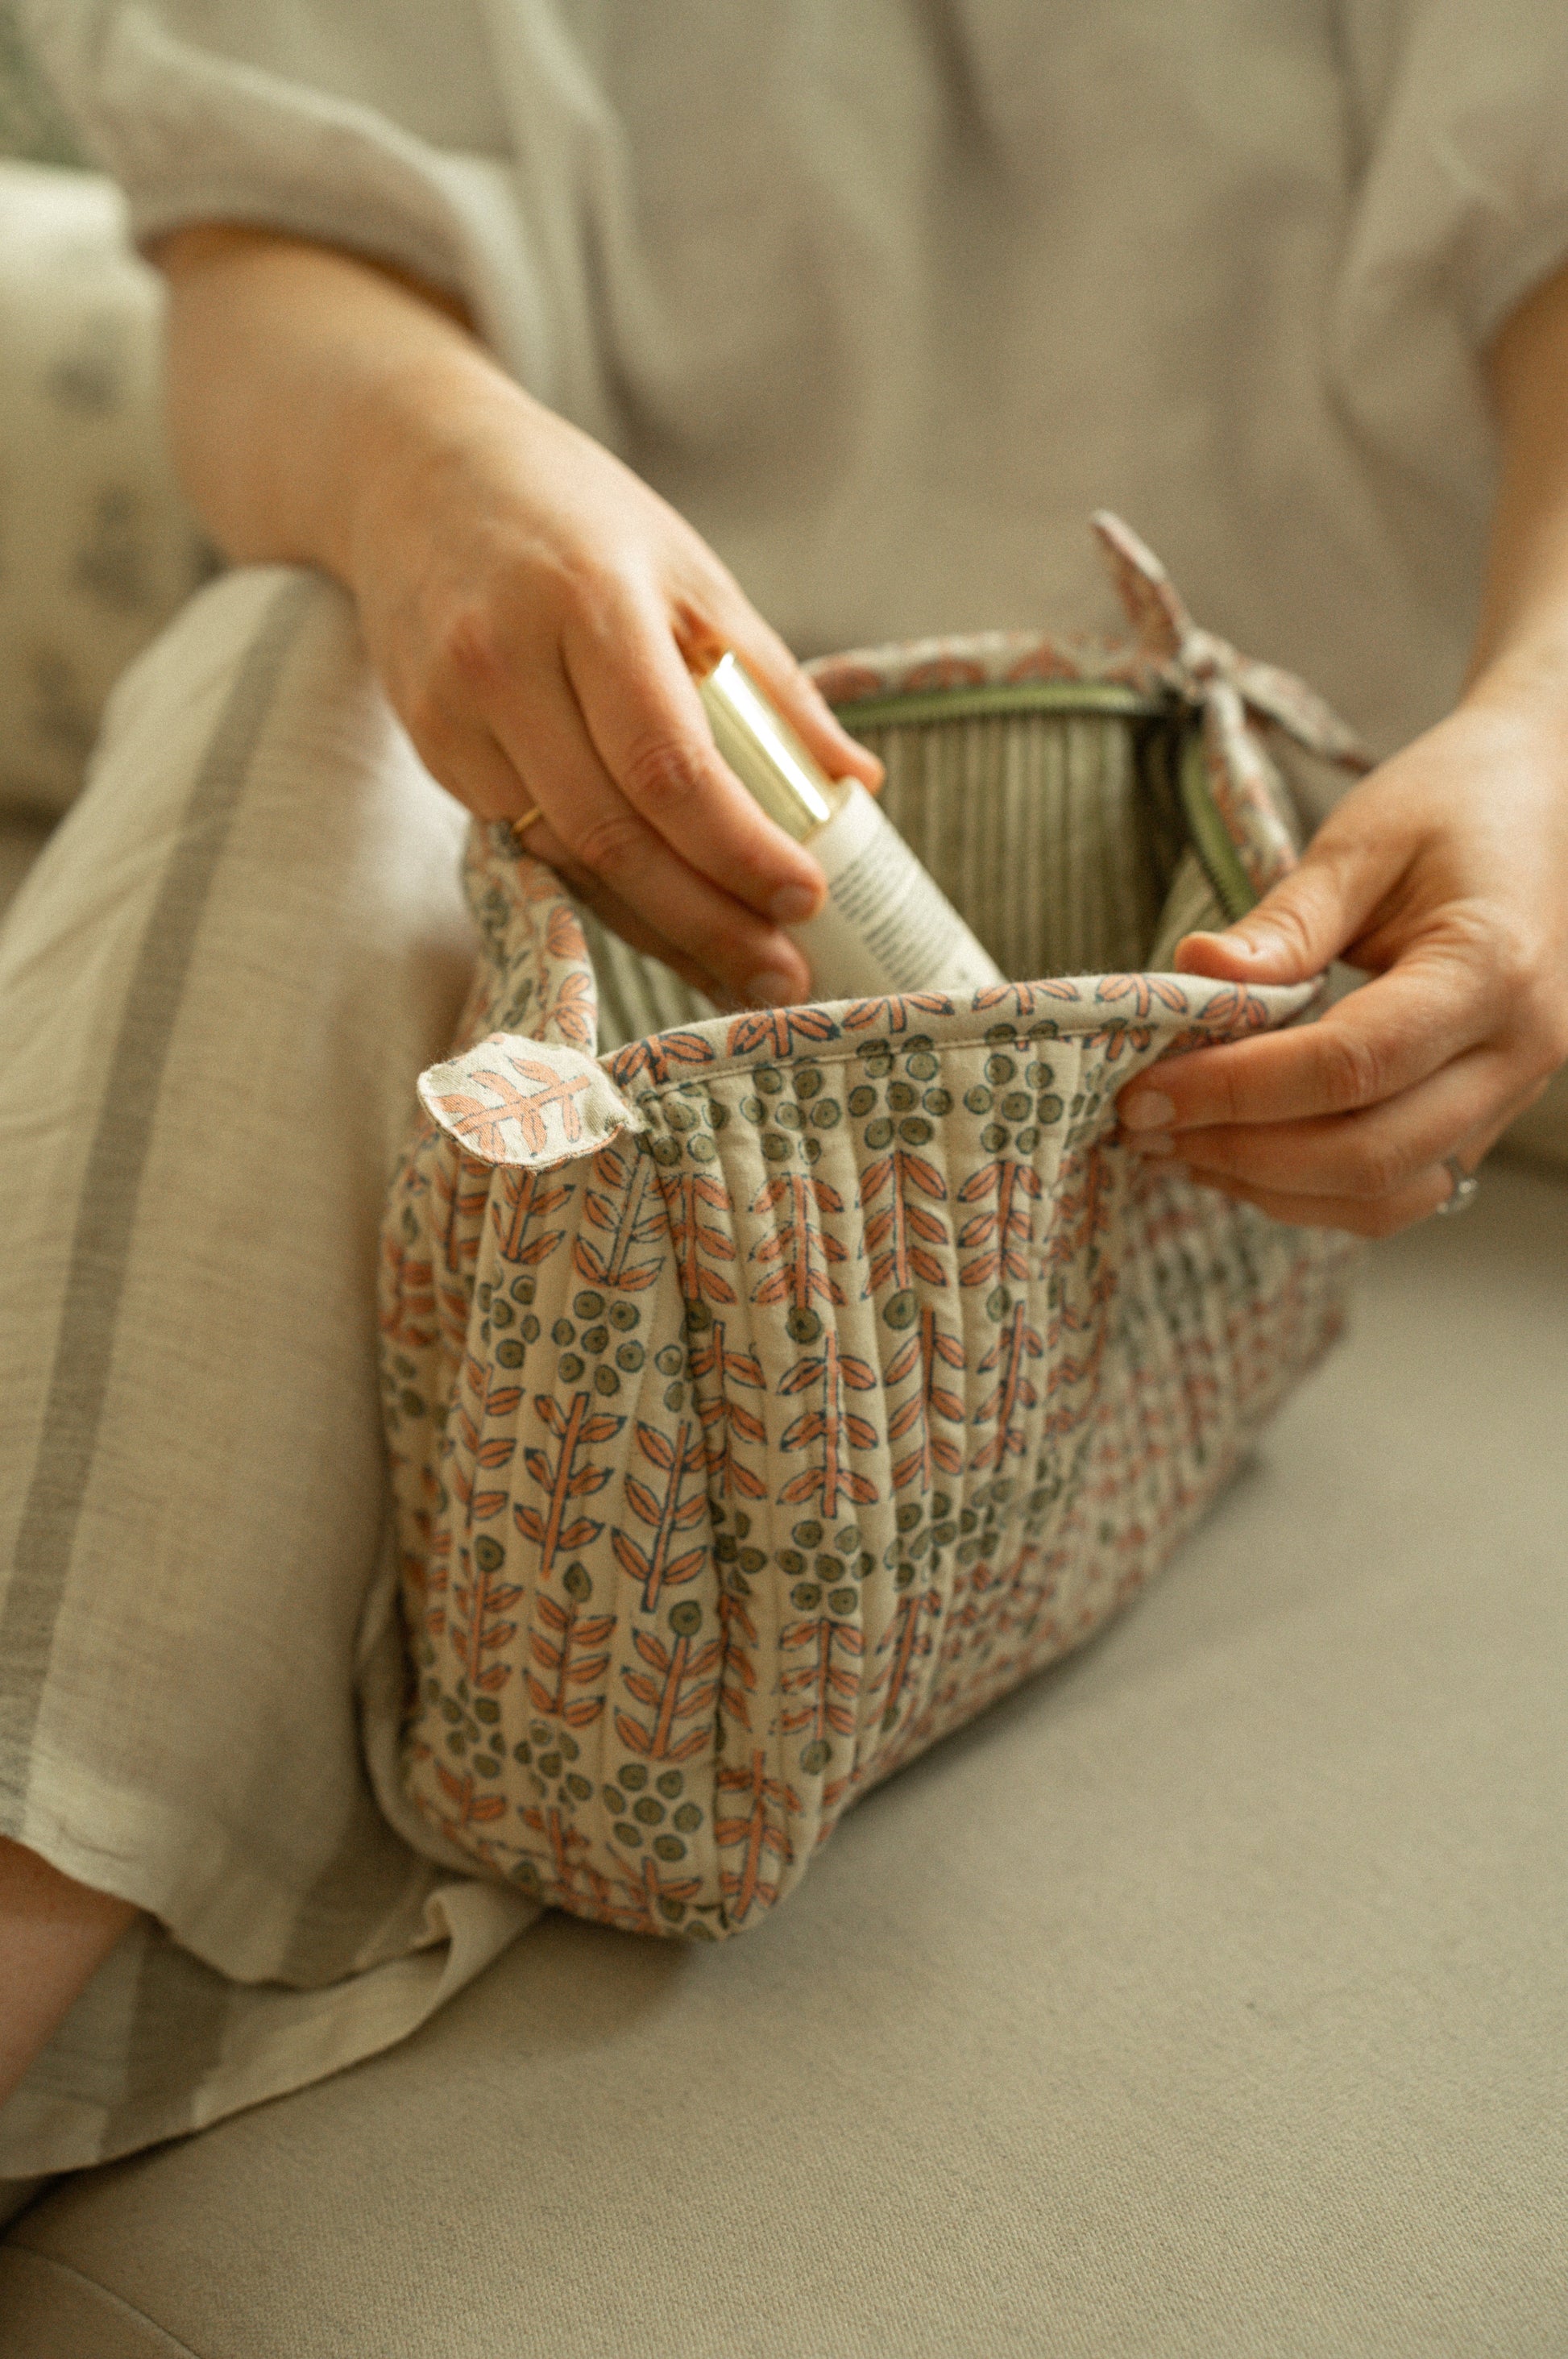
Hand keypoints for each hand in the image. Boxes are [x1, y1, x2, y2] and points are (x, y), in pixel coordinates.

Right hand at [152, 227, 880, 1008]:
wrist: (412, 471)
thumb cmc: (573, 516)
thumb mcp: (686, 569)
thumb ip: (769, 680)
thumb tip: (855, 785)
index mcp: (588, 604)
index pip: (668, 764)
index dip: (739, 848)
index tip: (807, 897)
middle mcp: (506, 665)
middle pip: (613, 834)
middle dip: (706, 920)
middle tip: (784, 975)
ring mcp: (456, 716)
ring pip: (567, 858)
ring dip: (658, 929)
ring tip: (736, 969)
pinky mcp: (433, 751)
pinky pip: (530, 846)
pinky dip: (604, 894)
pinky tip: (664, 923)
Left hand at [1115, 691, 1567, 1234]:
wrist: (1537, 802)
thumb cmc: (1451, 807)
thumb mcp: (1362, 842)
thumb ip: (1284, 921)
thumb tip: (1194, 974)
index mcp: (1492, 968)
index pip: (1354, 1064)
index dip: (1239, 1090)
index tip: (1145, 1091)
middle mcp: (1519, 1051)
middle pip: (1370, 1153)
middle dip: (1241, 1153)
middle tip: (1142, 1125)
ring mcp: (1509, 1095)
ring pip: (1385, 1196)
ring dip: (1269, 1188)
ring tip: (1175, 1146)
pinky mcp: (1482, 1117)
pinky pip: (1395, 1190)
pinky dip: (1308, 1190)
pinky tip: (1234, 1152)